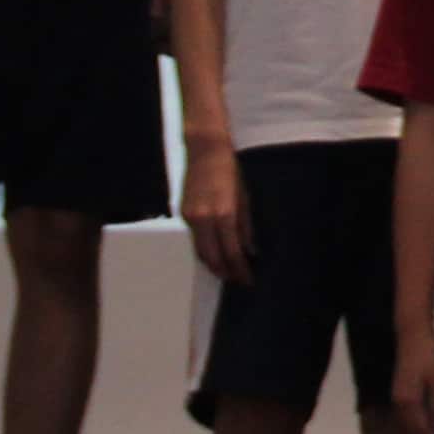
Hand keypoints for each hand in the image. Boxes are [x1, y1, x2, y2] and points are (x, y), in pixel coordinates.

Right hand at [180, 143, 253, 283]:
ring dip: (213, 264)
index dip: (239, 268)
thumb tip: (251, 251)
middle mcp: (203, 218)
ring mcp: (190, 217)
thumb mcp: (244, 199)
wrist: (205, 152)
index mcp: (223, 214)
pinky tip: (215, 253)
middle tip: (237, 281)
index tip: (247, 280)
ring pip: (200, 250)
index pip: (231, 251)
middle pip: (211, 256)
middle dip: (224, 271)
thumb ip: (245, 227)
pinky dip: (205, 249)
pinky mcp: (183, 214)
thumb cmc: (230, 172)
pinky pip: (194, 238)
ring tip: (227, 272)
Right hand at [389, 334, 433, 433]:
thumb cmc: (428, 355)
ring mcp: (398, 398)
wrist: (412, 335)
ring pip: (410, 424)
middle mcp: (399, 403)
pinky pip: (410, 416)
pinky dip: (419, 424)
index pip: (421, 430)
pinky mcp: (400, 393)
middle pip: (413, 430)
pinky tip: (431, 426)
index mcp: (408, 401)